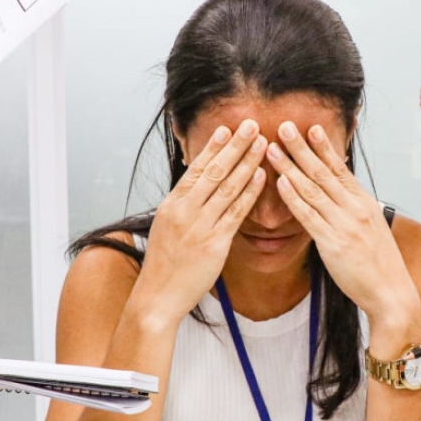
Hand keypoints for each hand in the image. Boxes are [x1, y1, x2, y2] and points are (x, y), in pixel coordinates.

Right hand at [138, 120, 267, 319]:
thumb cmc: (164, 263)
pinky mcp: (215, 244)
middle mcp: (185, 211)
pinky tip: (262, 176)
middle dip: (235, 146)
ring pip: (228, 188)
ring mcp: (200, 226)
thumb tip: (196, 185)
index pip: (196, 168)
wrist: (157, 295)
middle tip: (252, 124)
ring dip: (247, 163)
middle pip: (215, 171)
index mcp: (171, 204)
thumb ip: (182, 205)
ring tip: (262, 144)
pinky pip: (236, 212)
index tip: (227, 128)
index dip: (213, 147)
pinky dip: (250, 192)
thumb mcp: (166, 226)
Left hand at [266, 122, 418, 321]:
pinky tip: (280, 182)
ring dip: (290, 166)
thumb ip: (355, 208)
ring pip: (311, 189)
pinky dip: (293, 197)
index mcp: (364, 202)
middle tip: (284, 126)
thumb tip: (342, 192)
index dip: (324, 147)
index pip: (340, 168)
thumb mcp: (372, 227)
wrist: (392, 292)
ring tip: (273, 148)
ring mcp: (344, 224)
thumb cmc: (379, 263)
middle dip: (301, 148)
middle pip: (323, 172)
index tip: (310, 127)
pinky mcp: (333, 244)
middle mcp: (354, 208)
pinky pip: (309, 216)